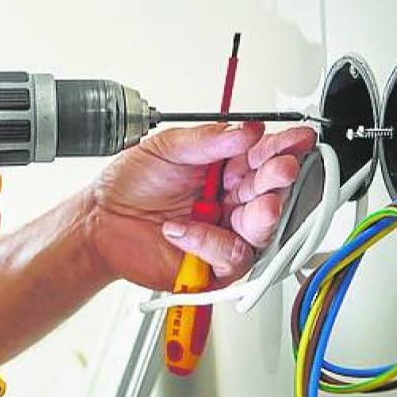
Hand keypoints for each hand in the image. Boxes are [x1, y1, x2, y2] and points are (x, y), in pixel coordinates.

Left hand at [83, 121, 314, 289]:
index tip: (297, 140)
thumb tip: (246, 131)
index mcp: (224, 170)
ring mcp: (225, 233)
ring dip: (264, 213)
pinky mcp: (214, 264)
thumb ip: (206, 140)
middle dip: (281, 180)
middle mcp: (230, 201)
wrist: (99, 221)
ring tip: (260, 203)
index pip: (264, 158)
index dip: (283, 149)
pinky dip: (210, 242)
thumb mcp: (164, 148)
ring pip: (263, 229)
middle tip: (283, 168)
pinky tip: (183, 229)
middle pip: (272, 192)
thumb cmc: (129, 184)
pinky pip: (232, 256)